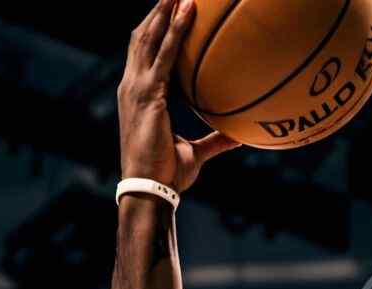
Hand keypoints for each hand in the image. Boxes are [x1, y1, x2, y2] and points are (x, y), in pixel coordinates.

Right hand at [117, 0, 238, 192]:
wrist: (150, 188)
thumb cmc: (168, 175)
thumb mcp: (195, 153)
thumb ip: (216, 141)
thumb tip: (239, 137)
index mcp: (140, 96)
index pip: (146, 55)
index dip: (155, 31)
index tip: (169, 12)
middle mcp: (132, 86)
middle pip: (144, 37)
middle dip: (158, 11)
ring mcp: (136, 87)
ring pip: (151, 37)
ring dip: (166, 11)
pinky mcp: (148, 94)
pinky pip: (165, 54)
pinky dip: (176, 30)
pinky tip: (188, 12)